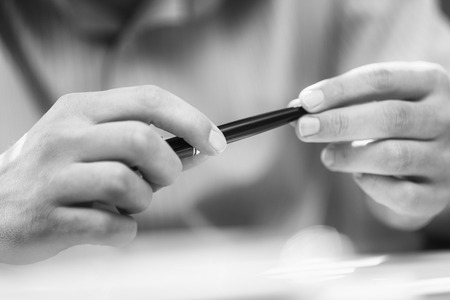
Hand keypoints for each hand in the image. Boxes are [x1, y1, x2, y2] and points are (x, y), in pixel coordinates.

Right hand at [0, 85, 225, 263]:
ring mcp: (52, 176)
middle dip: (169, 167)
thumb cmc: (57, 171)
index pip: (148, 100)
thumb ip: (141, 142)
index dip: (191, 119)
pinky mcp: (47, 217)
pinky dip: (124, 230)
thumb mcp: (91, 140)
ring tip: (125, 204)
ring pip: (128, 184)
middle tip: (164, 179)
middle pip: (143, 141)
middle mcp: (64, 135)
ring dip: (142, 201)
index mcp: (80, 109)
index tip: (217, 141)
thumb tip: (198, 148)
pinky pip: (111, 227)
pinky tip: (108, 225)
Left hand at [292, 62, 449, 229]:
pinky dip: (373, 186)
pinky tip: (359, 176)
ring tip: (327, 156)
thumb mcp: (378, 99)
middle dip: (339, 123)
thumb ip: (342, 101)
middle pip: (390, 117)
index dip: (339, 90)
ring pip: (394, 157)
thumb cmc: (397, 121)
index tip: (305, 101)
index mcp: (429, 82)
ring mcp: (444, 157)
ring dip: (350, 157)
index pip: (382, 79)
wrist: (436, 153)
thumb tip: (298, 107)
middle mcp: (444, 118)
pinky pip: (403, 195)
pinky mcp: (437, 193)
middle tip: (304, 129)